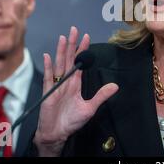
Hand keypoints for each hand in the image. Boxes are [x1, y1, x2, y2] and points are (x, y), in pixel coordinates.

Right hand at [34, 26, 118, 155]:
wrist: (57, 134)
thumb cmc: (72, 121)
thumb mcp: (90, 108)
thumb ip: (101, 96)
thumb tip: (115, 86)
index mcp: (75, 83)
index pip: (79, 63)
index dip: (82, 50)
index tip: (86, 37)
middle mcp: (66, 81)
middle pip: (68, 59)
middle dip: (71, 44)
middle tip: (74, 30)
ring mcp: (56, 85)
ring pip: (59, 64)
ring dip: (60, 51)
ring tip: (63, 38)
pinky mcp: (48, 92)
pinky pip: (48, 77)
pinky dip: (47, 67)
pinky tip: (47, 56)